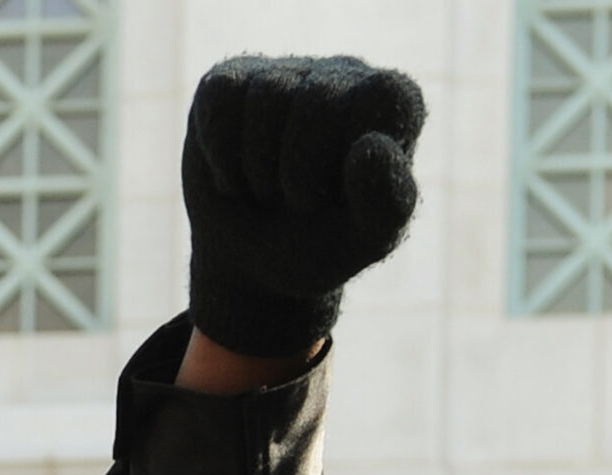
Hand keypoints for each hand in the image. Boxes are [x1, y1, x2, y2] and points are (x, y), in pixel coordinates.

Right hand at [182, 55, 422, 357]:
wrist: (253, 263)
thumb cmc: (321, 245)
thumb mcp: (366, 241)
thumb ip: (387, 202)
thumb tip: (372, 144)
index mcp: (393, 104)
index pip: (381, 95)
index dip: (346, 154)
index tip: (338, 195)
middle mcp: (343, 76)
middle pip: (318, 98)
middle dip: (297, 170)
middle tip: (296, 201)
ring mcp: (284, 74)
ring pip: (266, 93)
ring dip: (256, 165)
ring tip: (264, 188)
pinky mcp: (229, 82)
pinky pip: (220, 96)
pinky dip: (219, 150)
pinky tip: (231, 173)